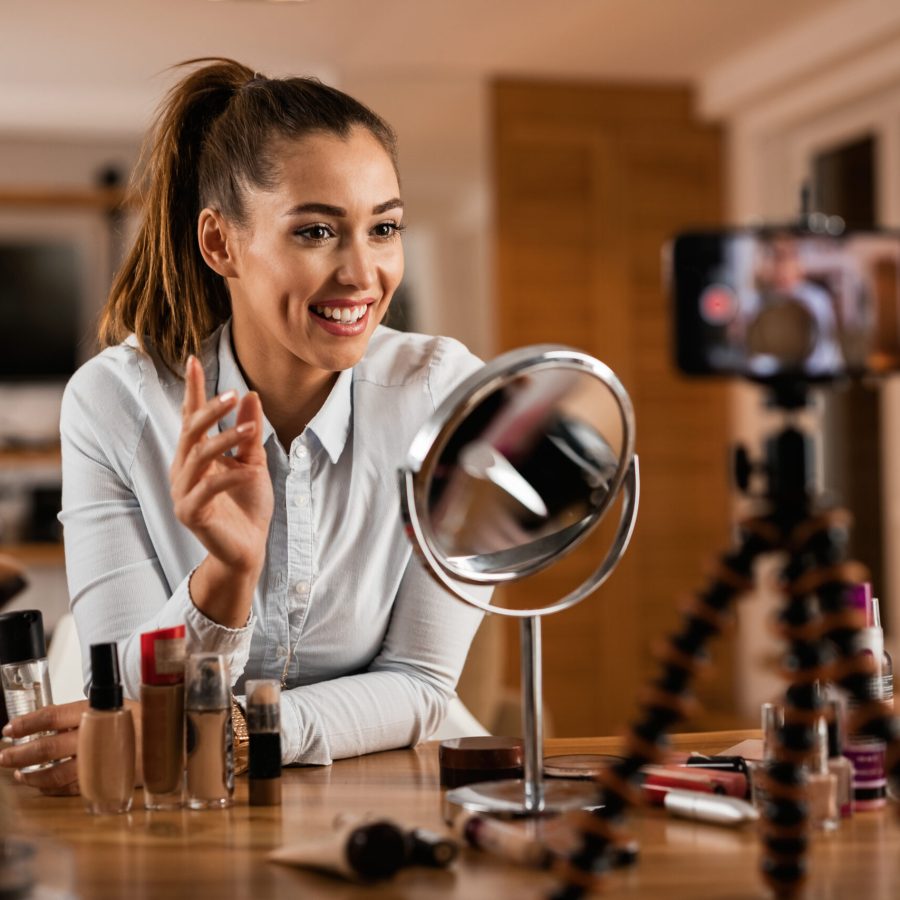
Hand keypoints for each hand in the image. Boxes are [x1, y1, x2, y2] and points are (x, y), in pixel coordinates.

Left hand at [0, 700, 143, 795]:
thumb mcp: (115, 706)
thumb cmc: (141, 720)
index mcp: (97, 711)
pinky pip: (71, 788)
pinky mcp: (107, 780)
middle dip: (21, 753)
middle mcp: (97, 736)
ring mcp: (101, 761)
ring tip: (19, 775)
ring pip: (55, 772)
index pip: (52, 716)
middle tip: (4, 756)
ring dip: (33, 775)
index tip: (9, 729)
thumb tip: (45, 724)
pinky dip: (52, 788)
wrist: (174, 738)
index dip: (27, 724)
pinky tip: (42, 786)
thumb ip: (84, 716)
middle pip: (48, 747)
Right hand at [170, 356, 273, 625]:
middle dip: (210, 410)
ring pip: (198, 455)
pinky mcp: (191, 512)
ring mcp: (183, 491)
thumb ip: (249, 433)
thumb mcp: (254, 462)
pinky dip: (230, 476)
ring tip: (251, 428)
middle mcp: (183, 469)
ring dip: (225, 439)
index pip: (191, 417)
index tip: (193, 359)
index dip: (192, 389)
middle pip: (190, 430)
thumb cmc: (249, 504)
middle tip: (233, 394)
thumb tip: (251, 393)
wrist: (249, 547)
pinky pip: (208, 487)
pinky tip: (248, 472)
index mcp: (196, 455)